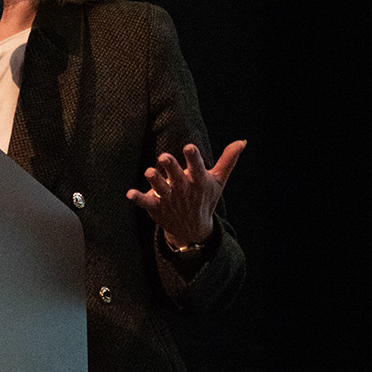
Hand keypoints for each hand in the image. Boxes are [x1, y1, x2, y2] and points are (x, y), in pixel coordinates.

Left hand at [126, 140, 245, 247]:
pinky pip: (146, 202)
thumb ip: (228, 160)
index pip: (197, 167)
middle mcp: (184, 190)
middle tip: (163, 157)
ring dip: (155, 180)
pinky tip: (129, 194)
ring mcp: (169, 199)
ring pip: (161, 188)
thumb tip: (241, 141)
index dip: (193, 157)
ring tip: (149, 172)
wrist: (193, 230)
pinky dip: (138, 198)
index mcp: (199, 181)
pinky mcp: (156, 207)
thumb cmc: (205, 199)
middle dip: (170, 167)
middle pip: (176, 176)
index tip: (189, 147)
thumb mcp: (218, 181)